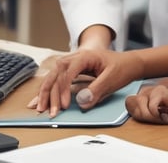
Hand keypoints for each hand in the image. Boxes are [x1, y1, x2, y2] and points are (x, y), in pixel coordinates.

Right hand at [27, 49, 143, 116]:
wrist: (128, 61)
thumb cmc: (121, 67)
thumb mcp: (112, 78)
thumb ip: (97, 89)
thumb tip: (81, 101)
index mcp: (86, 56)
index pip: (68, 71)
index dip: (64, 89)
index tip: (65, 105)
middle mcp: (76, 57)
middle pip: (56, 73)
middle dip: (50, 92)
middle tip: (52, 111)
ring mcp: (72, 63)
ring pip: (53, 76)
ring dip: (45, 92)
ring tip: (40, 108)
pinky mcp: (72, 71)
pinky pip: (56, 79)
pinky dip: (48, 90)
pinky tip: (39, 100)